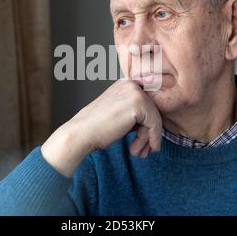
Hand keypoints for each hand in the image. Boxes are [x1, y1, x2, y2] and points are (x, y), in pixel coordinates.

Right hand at [41, 79, 162, 176]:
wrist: (81, 134)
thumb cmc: (96, 128)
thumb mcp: (119, 115)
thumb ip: (135, 113)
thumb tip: (155, 125)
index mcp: (125, 84)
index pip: (148, 104)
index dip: (148, 124)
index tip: (146, 142)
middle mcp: (131, 84)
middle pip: (153, 111)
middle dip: (149, 133)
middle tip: (144, 150)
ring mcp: (135, 92)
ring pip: (155, 118)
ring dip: (148, 139)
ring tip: (139, 152)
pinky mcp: (138, 103)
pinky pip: (155, 124)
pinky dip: (152, 139)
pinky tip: (140, 149)